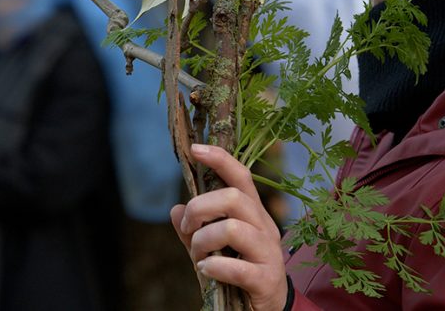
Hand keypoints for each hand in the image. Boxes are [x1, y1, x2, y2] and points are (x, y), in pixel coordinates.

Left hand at [171, 144, 287, 310]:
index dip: (220, 159)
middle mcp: (264, 226)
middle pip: (233, 198)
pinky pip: (238, 267)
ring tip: (197, 256)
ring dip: (203, 241)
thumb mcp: (213, 246)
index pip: (241, 175)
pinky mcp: (267, 279)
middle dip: (200, 208)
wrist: (268, 310)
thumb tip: (175, 210)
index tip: (195, 149)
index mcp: (253, 212)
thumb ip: (194, 229)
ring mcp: (269, 252)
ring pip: (233, 228)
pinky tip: (205, 270)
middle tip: (188, 227)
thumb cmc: (238, 271)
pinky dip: (214, 267)